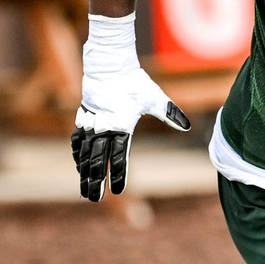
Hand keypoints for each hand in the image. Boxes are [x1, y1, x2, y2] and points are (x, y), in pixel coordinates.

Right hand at [71, 14, 190, 201]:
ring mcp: (91, 123)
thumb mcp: (155, 99)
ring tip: (84, 188)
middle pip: (97, 160)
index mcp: (121, 126)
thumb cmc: (134, 82)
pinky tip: (79, 164)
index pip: (119, 157)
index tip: (118, 191)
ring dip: (84, 171)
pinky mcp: (83, 117)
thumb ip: (170, 114)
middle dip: (95, 181)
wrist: (110, 64)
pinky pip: (77, 139)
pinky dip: (77, 153)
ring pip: (85, 153)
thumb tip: (187, 127)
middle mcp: (103, 127)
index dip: (119, 175)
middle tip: (94, 199)